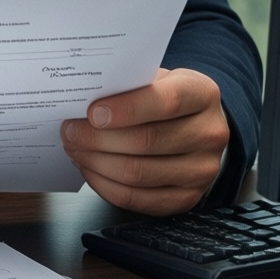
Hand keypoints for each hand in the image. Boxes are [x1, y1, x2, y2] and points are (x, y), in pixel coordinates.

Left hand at [60, 67, 229, 215]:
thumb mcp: (157, 79)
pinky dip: (105, 185)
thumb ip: (128, 85)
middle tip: (70, 131)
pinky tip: (90, 168)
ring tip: (75, 148)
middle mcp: (209, 134)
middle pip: (147, 141)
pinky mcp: (187, 199)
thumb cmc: (167, 98)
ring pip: (139, 173)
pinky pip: (138, 199)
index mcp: (203, 94)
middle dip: (98, 138)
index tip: (92, 113)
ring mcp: (202, 171)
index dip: (126, 109)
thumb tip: (82, 96)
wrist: (196, 126)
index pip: (166, 102)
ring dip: (96, 162)